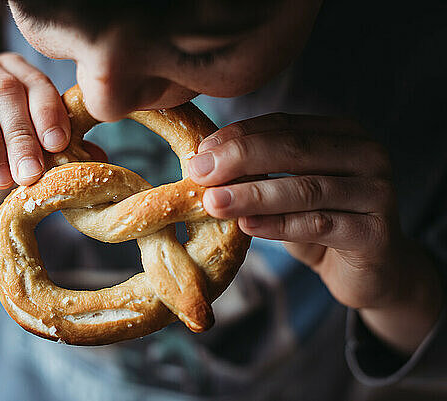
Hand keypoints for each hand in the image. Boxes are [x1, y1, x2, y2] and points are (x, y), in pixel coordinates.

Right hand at [0, 51, 74, 239]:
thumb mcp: (29, 167)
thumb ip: (60, 157)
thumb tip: (97, 157)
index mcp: (7, 75)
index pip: (32, 80)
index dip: (48, 111)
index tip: (58, 145)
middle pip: (3, 87)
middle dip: (21, 134)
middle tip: (30, 174)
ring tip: (0, 181)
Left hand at [188, 113, 442, 353]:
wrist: (371, 271)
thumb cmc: (323, 222)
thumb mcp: (290, 190)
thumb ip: (260, 171)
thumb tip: (202, 163)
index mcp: (344, 134)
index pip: (283, 125)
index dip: (238, 136)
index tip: (199, 151)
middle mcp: (367, 155)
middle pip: (295, 149)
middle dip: (240, 159)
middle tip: (199, 172)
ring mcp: (377, 192)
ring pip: (305, 189)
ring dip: (253, 194)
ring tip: (213, 202)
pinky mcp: (375, 233)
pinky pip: (318, 225)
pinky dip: (277, 225)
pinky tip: (246, 227)